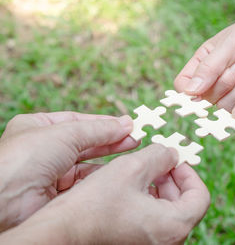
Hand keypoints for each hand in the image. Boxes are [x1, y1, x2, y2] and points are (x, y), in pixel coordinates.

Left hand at [0, 112, 137, 230]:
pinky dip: (102, 174)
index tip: (126, 124)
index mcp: (38, 127)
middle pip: (86, 141)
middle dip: (111, 138)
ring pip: (88, 162)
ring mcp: (51, 172)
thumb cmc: (23, 159)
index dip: (103, 122)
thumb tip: (125, 124)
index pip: (78, 121)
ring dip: (110, 156)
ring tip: (133, 148)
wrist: (5, 200)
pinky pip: (86, 181)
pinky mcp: (58, 193)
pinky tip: (118, 168)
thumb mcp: (66, 133)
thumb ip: (98, 129)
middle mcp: (44, 149)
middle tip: (135, 136)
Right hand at [0, 145, 209, 244]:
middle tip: (158, 162)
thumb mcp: (132, 167)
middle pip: (186, 203)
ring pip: (170, 211)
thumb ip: (160, 156)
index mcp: (173, 226)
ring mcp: (153, 243)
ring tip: (143, 171)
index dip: (190, 173)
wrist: (62, 231)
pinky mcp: (139, 242)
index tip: (175, 160)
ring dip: (161, 187)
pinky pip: (155, 219)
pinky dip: (151, 200)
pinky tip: (133, 187)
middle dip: (173, 178)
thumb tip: (172, 153)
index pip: (200, 197)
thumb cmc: (95, 203)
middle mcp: (168, 241)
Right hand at [174, 5, 234, 110]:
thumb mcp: (231, 43)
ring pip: (225, 108)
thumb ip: (210, 67)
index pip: (184, 85)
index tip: (200, 88)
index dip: (189, 91)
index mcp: (205, 63)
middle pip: (206, 100)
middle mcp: (217, 79)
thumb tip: (190, 92)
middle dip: (223, 84)